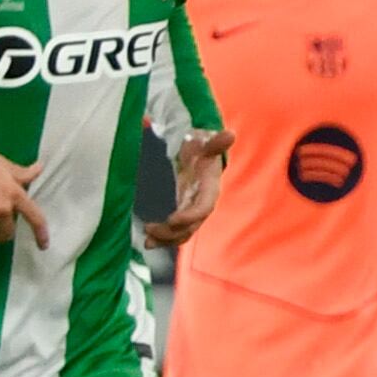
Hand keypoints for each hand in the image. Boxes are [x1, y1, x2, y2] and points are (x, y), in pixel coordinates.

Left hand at [145, 125, 232, 247]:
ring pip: (183, 233)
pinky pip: (176, 231)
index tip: (172, 220)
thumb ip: (216, 143)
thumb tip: (230, 134)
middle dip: (172, 232)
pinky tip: (148, 240)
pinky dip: (163, 237)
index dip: (190, 216)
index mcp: (210, 191)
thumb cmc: (204, 150)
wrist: (203, 156)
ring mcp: (193, 212)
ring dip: (165, 240)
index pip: (203, 208)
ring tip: (147, 242)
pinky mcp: (184, 214)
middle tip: (150, 230)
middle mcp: (204, 205)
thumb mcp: (207, 145)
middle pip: (191, 226)